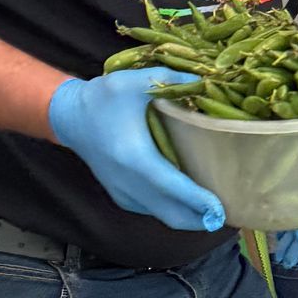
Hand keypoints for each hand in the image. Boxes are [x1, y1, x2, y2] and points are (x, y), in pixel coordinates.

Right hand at [47, 68, 225, 231]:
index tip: (221, 210)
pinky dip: (173, 210)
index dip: (197, 201)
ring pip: (163, 216)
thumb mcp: (133, 81)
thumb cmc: (102, 98)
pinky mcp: (122, 196)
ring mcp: (123, 193)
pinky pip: (153, 210)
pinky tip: (191, 201)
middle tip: (227, 215)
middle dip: (200, 219)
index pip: (171, 186)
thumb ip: (169, 79)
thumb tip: (205, 80)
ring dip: (189, 218)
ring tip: (215, 210)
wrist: (70, 118)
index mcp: (134, 157)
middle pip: (171, 213)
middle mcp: (128, 182)